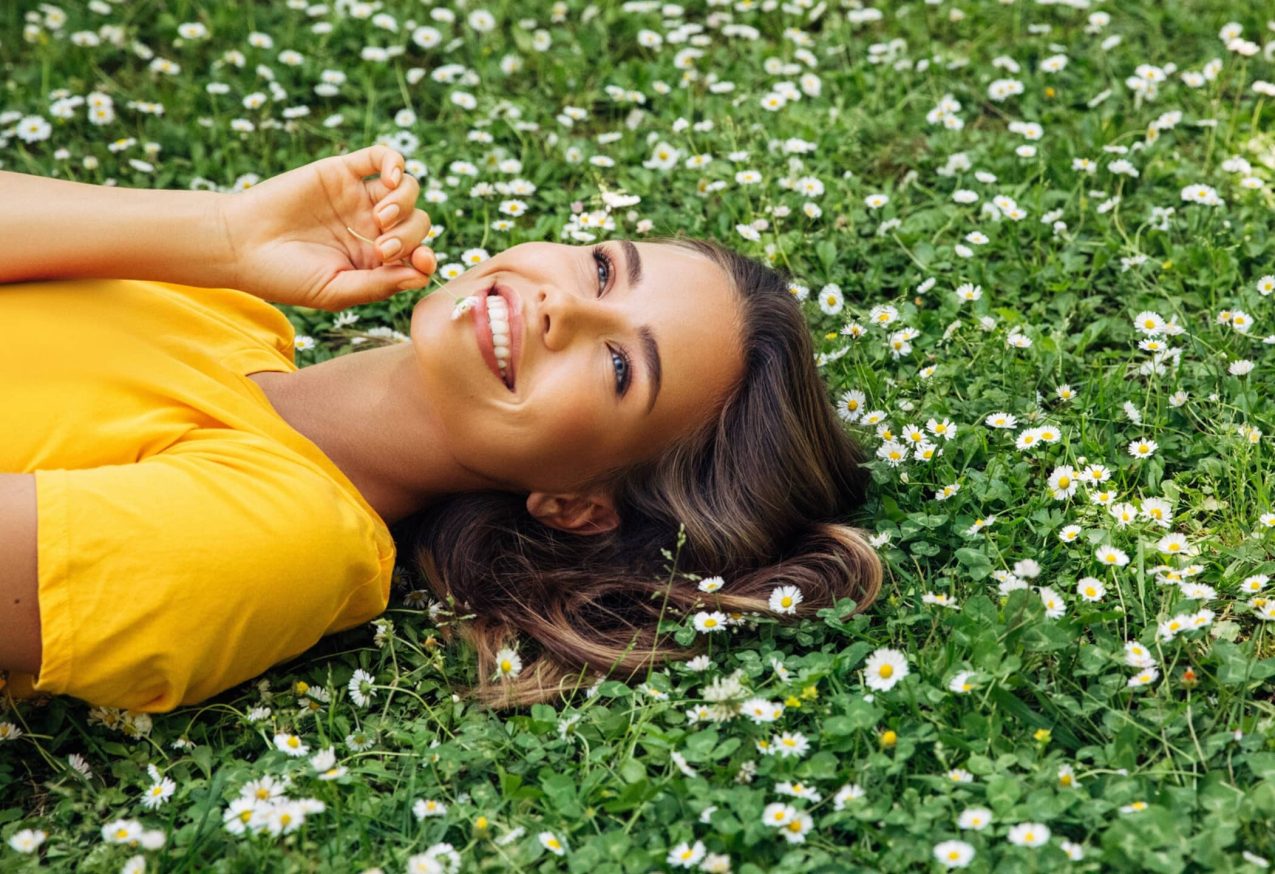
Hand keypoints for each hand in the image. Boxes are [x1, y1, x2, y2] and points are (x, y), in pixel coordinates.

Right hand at [216, 145, 436, 311]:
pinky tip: (390, 179)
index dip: (428, 258)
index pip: (419, 255)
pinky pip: (381, 158)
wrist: (241, 244)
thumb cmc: (286, 276)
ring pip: (407, 190)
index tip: (422, 262)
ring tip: (379, 220)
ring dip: (404, 204)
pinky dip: (395, 163)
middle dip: (410, 236)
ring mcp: (359, 198)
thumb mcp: (336, 290)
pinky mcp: (343, 171)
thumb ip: (379, 285)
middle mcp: (373, 228)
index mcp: (376, 261)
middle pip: (418, 223)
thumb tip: (421, 278)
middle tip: (383, 248)